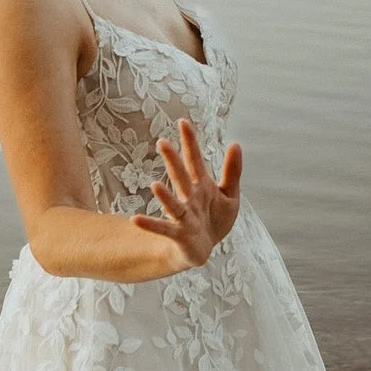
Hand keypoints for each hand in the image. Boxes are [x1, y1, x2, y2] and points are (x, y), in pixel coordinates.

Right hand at [133, 116, 243, 268]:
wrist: (205, 248)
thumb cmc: (214, 219)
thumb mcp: (230, 194)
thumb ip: (232, 170)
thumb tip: (235, 143)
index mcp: (201, 186)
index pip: (195, 160)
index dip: (190, 142)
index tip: (183, 122)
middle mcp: (189, 198)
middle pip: (181, 177)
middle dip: (173, 162)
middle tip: (162, 142)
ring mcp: (183, 216)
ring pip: (173, 204)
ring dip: (164, 196)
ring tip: (154, 184)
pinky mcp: (179, 233)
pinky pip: (163, 228)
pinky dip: (150, 224)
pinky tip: (135, 219)